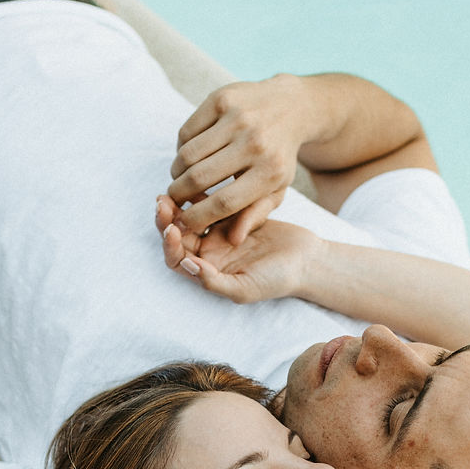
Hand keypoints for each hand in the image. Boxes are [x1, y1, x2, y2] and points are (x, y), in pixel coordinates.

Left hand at [156, 195, 318, 304]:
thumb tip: (188, 266)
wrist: (307, 261)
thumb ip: (215, 282)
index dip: (169, 245)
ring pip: (190, 218)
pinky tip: (194, 181)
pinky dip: (200, 194)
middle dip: (167, 221)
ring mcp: (219, 235)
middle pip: (178, 237)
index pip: (177, 260)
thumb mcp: (246, 287)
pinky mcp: (232, 217)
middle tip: (162, 202)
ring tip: (172, 190)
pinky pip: (210, 204)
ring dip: (179, 206)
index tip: (172, 228)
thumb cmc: (278, 280)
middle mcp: (209, 255)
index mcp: (208, 273)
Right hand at [167, 75, 309, 241]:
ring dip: (176, 172)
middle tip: (173, 200)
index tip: (183, 223)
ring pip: (188, 154)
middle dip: (179, 194)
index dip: (198, 216)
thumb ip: (255, 215)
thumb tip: (233, 240)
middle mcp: (254, 143)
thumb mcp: (276, 190)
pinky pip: (187, 131)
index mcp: (269, 172)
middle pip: (200, 178)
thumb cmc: (278, 158)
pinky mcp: (221, 99)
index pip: (224, 202)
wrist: (289, 107)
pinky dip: (181, 148)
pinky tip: (188, 155)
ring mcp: (237, 118)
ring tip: (180, 179)